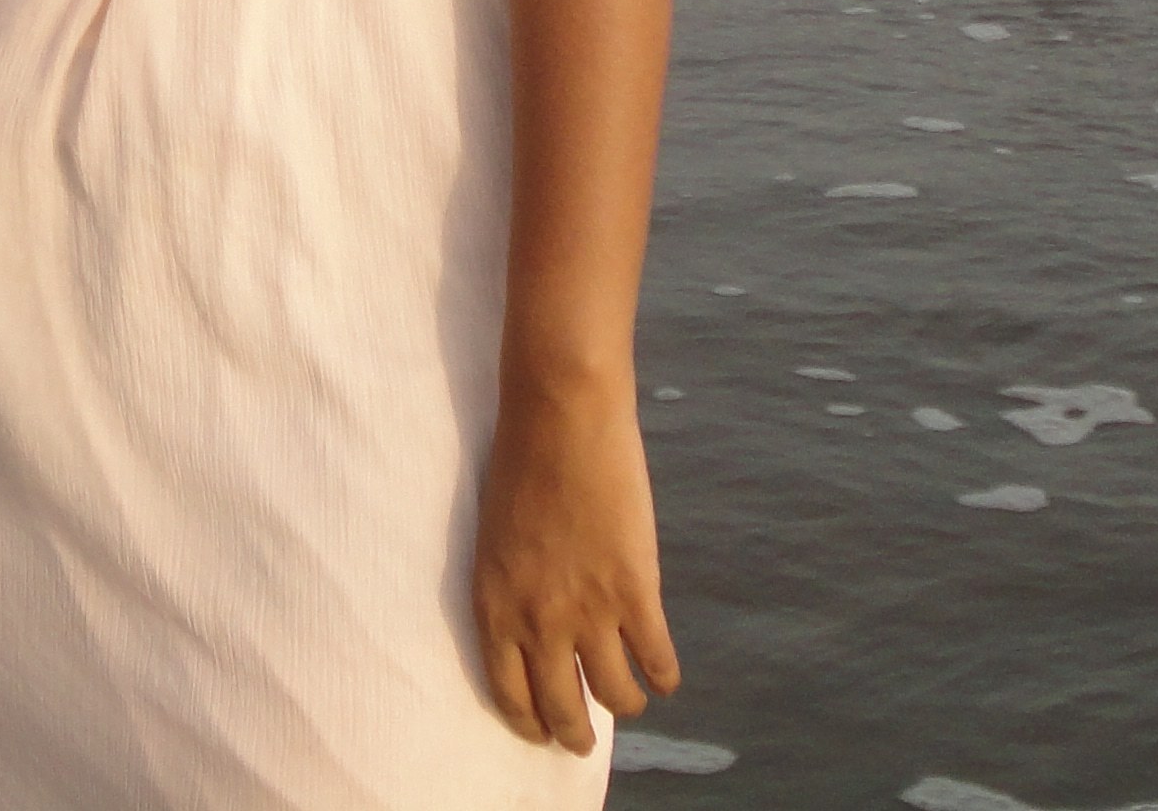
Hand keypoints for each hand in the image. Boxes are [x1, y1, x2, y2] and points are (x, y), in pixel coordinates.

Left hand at [472, 379, 680, 750]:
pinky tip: (663, 677)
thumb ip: (514, 587)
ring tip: (628, 702)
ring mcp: (589, 610)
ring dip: (623, 706)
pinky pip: (655, 660)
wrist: (560, 414)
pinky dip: (663, 677)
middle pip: (561, 709)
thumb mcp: (495, 537)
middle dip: (575, 734)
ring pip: (614, 695)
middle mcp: (538, 620)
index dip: (531, 722)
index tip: (543, 732)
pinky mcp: (634, 590)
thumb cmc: (520, 460)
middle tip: (584, 742)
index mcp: (494, 604)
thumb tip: (539, 628)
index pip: (510, 694)